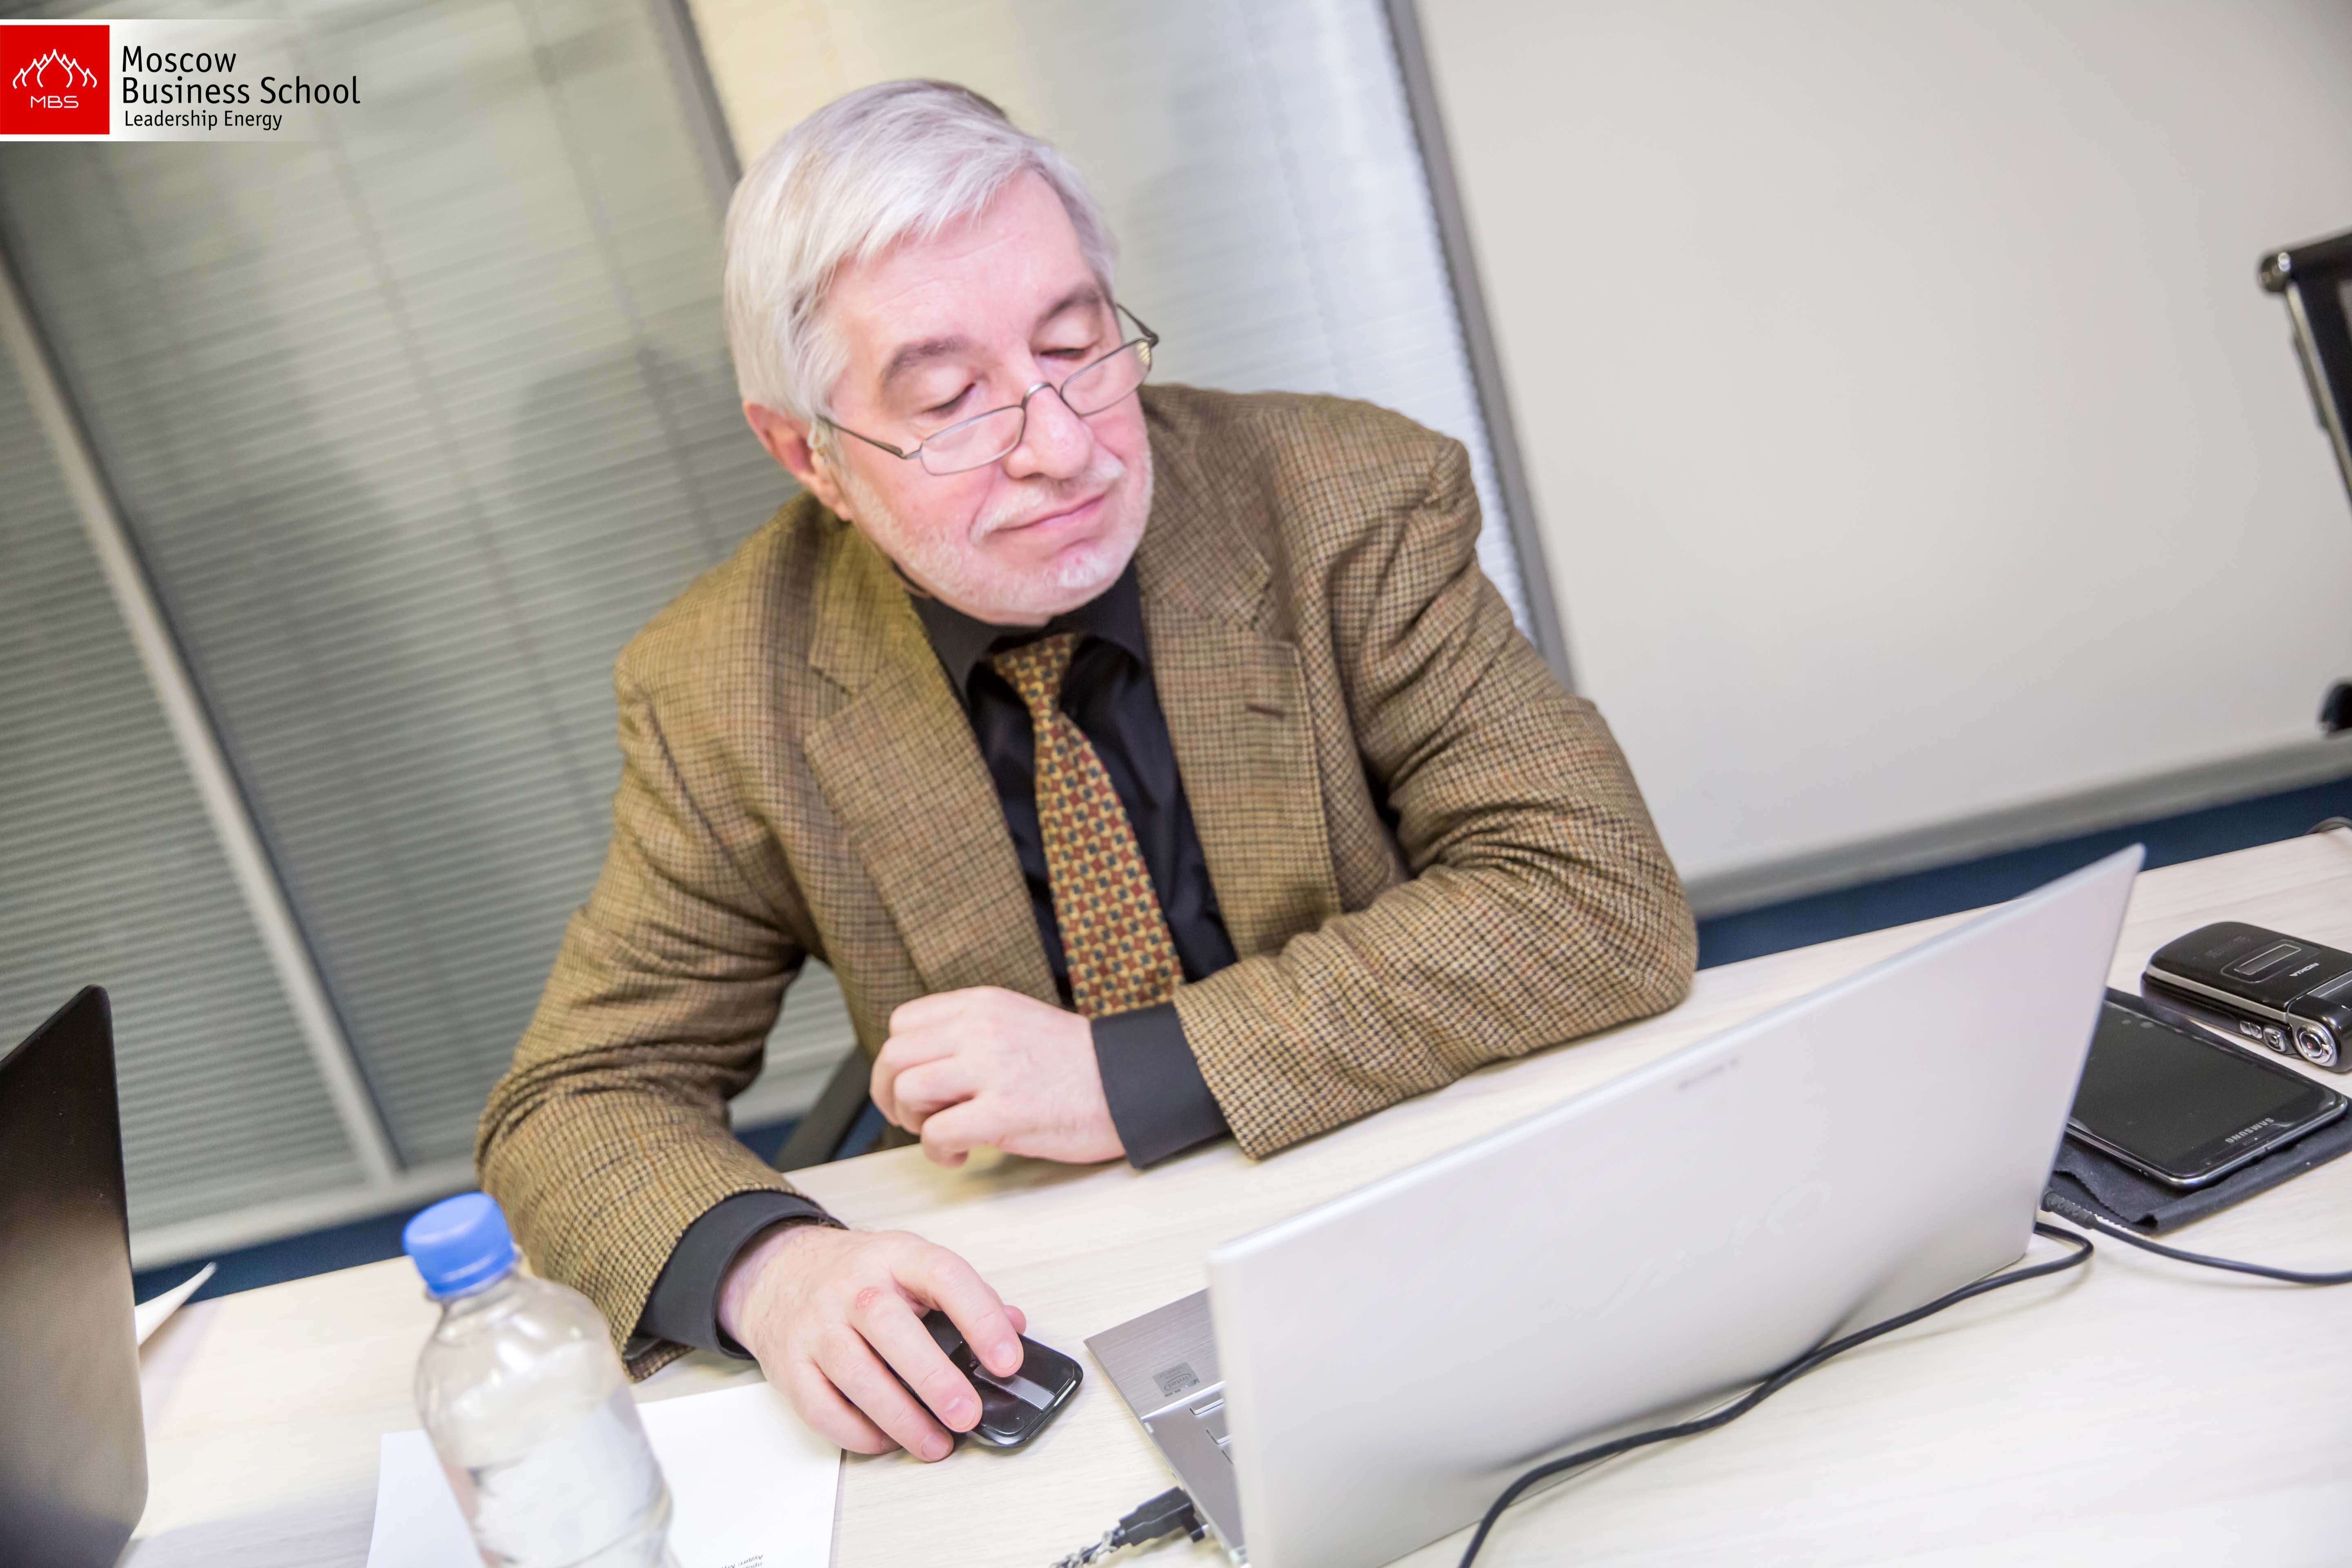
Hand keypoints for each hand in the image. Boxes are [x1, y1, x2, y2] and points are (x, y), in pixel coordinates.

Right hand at [717, 1222, 1027, 1460]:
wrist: (779, 1271)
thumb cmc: (858, 1275)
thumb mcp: (911, 1263)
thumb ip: (964, 1295)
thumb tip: (1013, 1327)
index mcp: (895, 1256)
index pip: (944, 1275)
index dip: (980, 1317)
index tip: (1008, 1359)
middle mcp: (851, 1288)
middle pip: (890, 1329)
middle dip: (934, 1378)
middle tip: (968, 1414)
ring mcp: (815, 1326)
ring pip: (856, 1375)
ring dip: (900, 1419)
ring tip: (936, 1443)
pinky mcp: (790, 1365)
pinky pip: (822, 1408)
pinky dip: (857, 1433)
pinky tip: (887, 1440)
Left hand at [870, 986, 1124, 1166]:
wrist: (1130, 1082)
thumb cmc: (1077, 1065)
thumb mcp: (1016, 1023)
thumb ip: (969, 1034)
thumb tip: (923, 1067)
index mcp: (981, 1004)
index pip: (903, 1023)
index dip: (898, 1061)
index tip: (911, 1086)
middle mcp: (980, 1028)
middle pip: (893, 1056)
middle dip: (890, 1095)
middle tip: (914, 1118)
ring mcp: (991, 1067)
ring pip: (908, 1090)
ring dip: (914, 1123)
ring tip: (942, 1134)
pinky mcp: (1003, 1111)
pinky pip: (937, 1133)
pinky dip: (938, 1151)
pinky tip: (961, 1155)